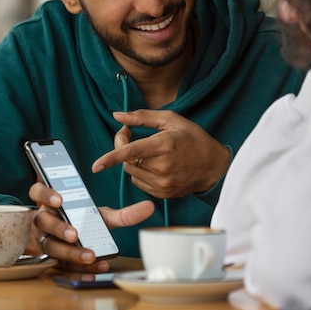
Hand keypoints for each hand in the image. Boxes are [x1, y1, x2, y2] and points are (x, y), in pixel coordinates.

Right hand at [28, 181, 153, 271]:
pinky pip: (59, 266)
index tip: (60, 199)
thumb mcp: (100, 216)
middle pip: (44, 223)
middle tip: (75, 234)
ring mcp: (44, 241)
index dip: (46, 194)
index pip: (38, 192)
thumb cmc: (82, 222)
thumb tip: (150, 207)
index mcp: (51, 203)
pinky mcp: (51, 261)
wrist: (68, 243)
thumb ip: (122, 214)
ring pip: (50, 247)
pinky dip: (75, 270)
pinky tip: (92, 272)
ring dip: (69, 252)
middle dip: (59, 228)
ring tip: (89, 256)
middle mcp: (43, 221)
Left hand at [92, 110, 230, 197]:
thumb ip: (142, 117)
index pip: (131, 152)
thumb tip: (117, 116)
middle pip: (127, 161)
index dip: (111, 158)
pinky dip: (141, 172)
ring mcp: (163, 183)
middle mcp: (163, 166)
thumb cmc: (193, 138)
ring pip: (131, 172)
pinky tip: (155, 164)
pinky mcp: (163, 193)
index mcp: (165, 145)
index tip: (96, 166)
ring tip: (148, 151)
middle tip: (130, 135)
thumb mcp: (171, 120)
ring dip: (132, 160)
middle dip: (122, 148)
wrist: (214, 166)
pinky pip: (139, 183)